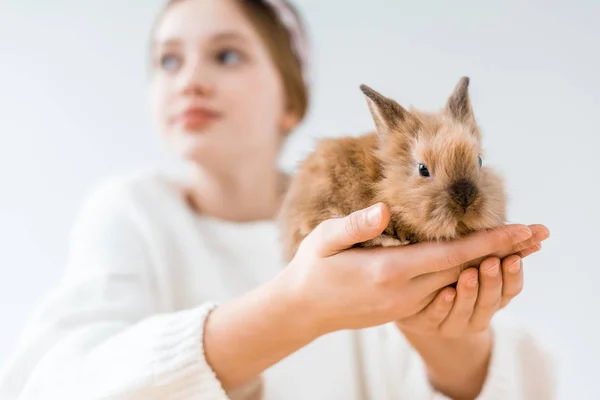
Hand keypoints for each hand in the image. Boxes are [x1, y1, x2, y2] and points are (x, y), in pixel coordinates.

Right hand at [281, 202, 544, 337]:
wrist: (303, 310)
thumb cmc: (313, 268)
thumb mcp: (325, 239)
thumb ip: (356, 225)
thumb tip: (385, 208)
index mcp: (389, 272)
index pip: (450, 255)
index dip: (488, 242)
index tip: (520, 230)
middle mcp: (405, 293)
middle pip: (464, 271)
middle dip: (502, 252)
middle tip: (536, 235)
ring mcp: (406, 305)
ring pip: (457, 282)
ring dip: (488, 265)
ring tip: (517, 247)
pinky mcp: (403, 310)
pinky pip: (442, 290)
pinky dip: (466, 275)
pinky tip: (478, 263)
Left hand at [392, 241, 547, 399]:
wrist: (416, 300)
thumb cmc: (451, 272)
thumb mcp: (474, 258)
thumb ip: (500, 248)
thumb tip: (540, 230)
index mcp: (493, 296)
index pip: (510, 288)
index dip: (513, 274)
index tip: (514, 257)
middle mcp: (477, 314)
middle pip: (490, 302)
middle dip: (491, 282)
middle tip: (491, 262)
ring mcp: (454, 323)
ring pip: (465, 313)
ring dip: (468, 294)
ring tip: (467, 275)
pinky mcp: (429, 325)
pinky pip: (436, 319)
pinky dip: (442, 307)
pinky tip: (444, 293)